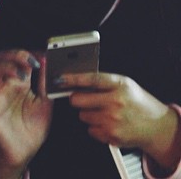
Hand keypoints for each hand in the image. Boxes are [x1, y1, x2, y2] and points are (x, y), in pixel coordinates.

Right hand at [0, 49, 51, 176]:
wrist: (23, 152)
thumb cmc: (33, 128)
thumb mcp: (46, 104)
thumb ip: (46, 84)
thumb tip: (48, 61)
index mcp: (21, 81)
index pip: (20, 58)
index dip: (29, 53)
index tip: (42, 57)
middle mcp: (6, 82)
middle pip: (3, 57)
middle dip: (15, 54)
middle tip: (30, 62)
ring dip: (3, 65)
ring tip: (20, 75)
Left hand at [64, 72, 180, 171]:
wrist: (157, 126)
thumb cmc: (138, 102)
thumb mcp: (124, 84)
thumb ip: (102, 81)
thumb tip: (75, 79)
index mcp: (119, 85)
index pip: (90, 80)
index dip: (72, 79)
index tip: (59, 79)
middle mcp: (116, 102)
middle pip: (78, 100)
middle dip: (77, 99)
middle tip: (84, 99)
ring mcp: (113, 121)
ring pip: (82, 115)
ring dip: (88, 113)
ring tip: (103, 112)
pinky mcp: (112, 136)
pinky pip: (90, 130)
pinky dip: (95, 127)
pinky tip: (107, 123)